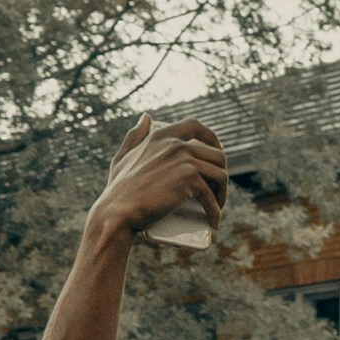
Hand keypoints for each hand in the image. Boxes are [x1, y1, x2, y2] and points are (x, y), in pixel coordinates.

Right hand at [88, 114, 228, 243]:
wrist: (117, 213)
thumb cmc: (118, 191)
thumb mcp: (123, 158)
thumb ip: (134, 136)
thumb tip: (147, 117)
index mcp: (162, 135)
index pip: (196, 127)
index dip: (212, 139)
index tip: (216, 154)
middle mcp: (176, 143)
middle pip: (215, 154)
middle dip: (220, 174)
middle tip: (214, 192)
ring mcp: (184, 159)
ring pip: (220, 174)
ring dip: (222, 193)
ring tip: (215, 207)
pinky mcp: (189, 180)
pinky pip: (212, 195)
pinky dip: (215, 212)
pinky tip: (214, 221)